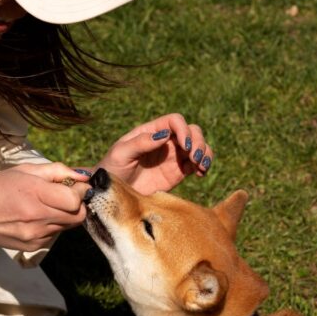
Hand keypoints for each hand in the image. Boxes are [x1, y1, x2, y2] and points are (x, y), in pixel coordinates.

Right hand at [0, 163, 90, 250]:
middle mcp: (38, 217)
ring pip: (69, 225)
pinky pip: (56, 233)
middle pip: (79, 215)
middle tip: (65, 195)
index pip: (76, 199)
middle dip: (78, 204)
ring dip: (66, 214)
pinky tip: (36, 216)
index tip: (75, 185)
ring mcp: (37, 235)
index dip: (80, 191)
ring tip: (46, 204)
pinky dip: (53, 224)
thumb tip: (84, 175)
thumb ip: (57, 171)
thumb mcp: (24, 170)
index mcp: (35, 193)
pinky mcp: (35, 246)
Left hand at [96, 114, 213, 195]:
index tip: (185, 145)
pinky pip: (197, 164)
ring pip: (198, 146)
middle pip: (192, 131)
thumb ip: (141, 142)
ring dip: (205, 153)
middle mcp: (165, 141)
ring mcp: (173, 156)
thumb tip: (164, 134)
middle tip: (194, 158)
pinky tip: (199, 173)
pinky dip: (203, 165)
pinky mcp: (178, 172)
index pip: (175, 121)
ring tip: (200, 167)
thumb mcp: (121, 154)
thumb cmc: (112, 170)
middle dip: (198, 142)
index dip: (184, 130)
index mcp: (151, 131)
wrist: (113, 193)